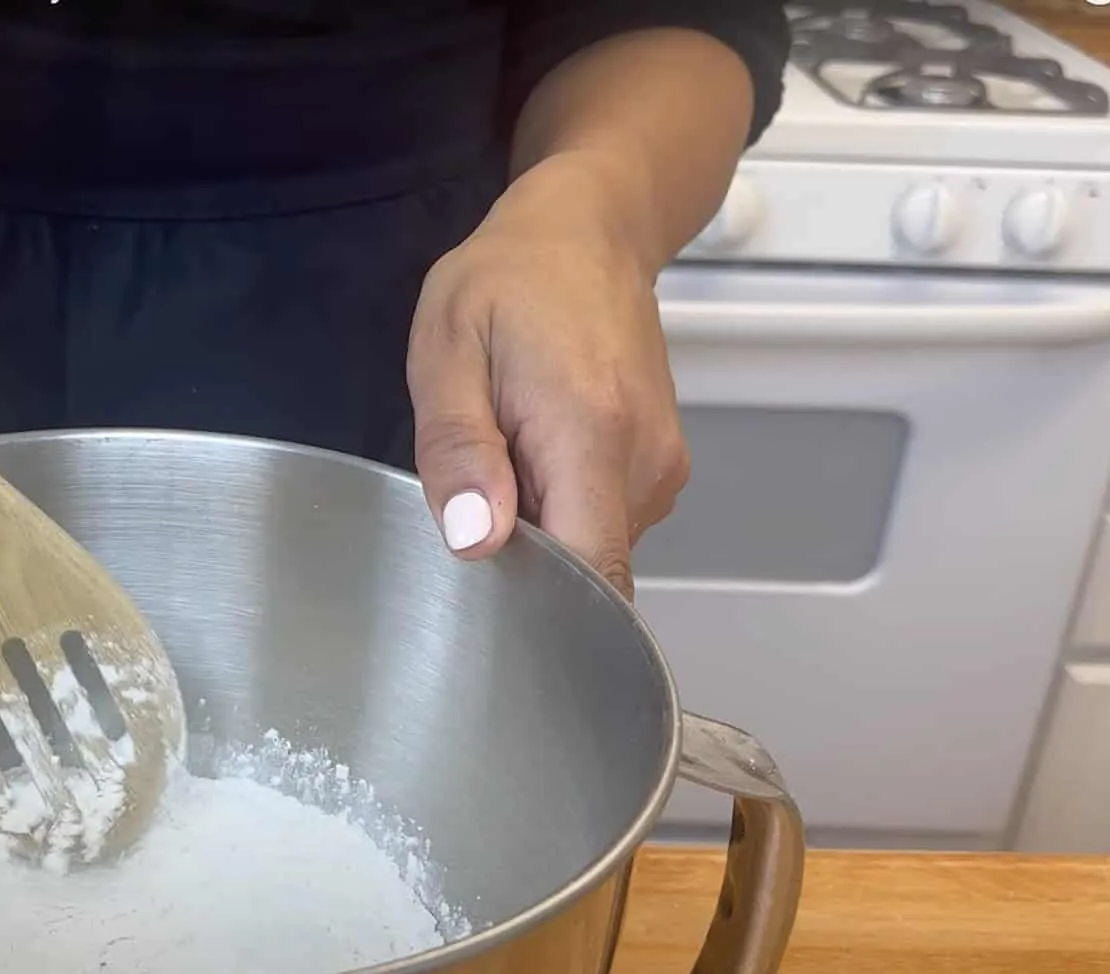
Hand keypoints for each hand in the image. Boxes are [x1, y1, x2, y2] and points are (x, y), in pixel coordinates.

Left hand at [406, 153, 688, 597]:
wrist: (587, 232)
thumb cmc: (508, 281)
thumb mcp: (448, 350)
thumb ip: (457, 450)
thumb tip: (475, 541)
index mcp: (591, 432)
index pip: (588, 573)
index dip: (534, 604)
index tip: (485, 586)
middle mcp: (644, 462)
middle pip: (581, 568)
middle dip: (520, 556)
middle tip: (475, 488)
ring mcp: (661, 468)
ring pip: (590, 547)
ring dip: (538, 526)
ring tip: (505, 456)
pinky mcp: (660, 468)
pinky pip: (602, 521)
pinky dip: (561, 507)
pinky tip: (532, 455)